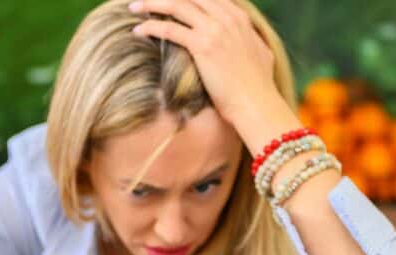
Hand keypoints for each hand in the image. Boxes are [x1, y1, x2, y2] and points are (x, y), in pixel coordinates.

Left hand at [129, 0, 275, 124]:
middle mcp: (227, 18)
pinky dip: (151, 27)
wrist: (257, 103)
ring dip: (151, 4)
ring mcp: (215, 30)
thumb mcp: (261, 53)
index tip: (169, 0)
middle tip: (146, 0)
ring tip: (134, 8)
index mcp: (239, 18)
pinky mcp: (203, 45)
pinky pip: (169, 29)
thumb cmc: (259, 87)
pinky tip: (138, 30)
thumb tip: (248, 39)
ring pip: (176, 5)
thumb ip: (250, 39)